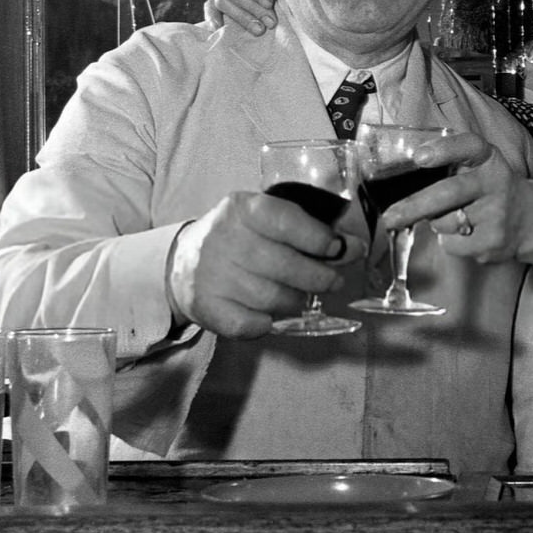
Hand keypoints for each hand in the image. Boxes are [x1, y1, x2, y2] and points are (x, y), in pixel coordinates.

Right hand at [169, 190, 364, 337]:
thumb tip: (350, 245)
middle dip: (319, 277)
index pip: (286, 221)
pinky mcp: (205, 307)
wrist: (181, 262)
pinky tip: (271, 316)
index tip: (342, 249)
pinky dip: (267, 323)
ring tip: (302, 297)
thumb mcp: (262, 219)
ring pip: (272, 298)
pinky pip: (249, 324)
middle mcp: (223, 238)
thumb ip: (303, 228)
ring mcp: (211, 275)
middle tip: (334, 281)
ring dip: (296, 301)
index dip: (319, 238)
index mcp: (242, 208)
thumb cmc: (238, 237)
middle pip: (285, 265)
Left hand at [379, 132, 532, 267]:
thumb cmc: (487, 187)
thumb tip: (398, 180)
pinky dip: (448, 240)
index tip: (419, 158)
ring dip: (436, 222)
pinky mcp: (493, 242)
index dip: (443, 151)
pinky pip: (452, 244)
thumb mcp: (476, 164)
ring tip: (454, 216)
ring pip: (444, 222)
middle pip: (449, 193)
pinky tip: (466, 233)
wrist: (527, 218)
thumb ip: (448, 163)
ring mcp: (496, 214)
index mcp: (487, 157)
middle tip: (390, 216)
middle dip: (415, 205)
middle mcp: (494, 182)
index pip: (468, 146)